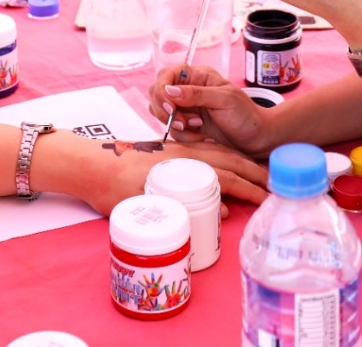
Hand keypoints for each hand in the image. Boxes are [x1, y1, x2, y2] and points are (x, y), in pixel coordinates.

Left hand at [74, 137, 267, 217]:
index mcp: (180, 165)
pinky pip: (202, 150)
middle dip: (251, 172)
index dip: (247, 187)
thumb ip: (184, 208)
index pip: (224, 175)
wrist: (89, 165)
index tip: (265, 198)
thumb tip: (222, 212)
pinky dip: (220, 155)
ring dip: (239, 162)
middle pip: (226, 160)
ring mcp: (175, 150)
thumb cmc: (113, 186)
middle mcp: (182, 153)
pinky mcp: (166, 150)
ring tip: (256, 173)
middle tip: (272, 185)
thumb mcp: (149, 202)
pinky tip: (225, 162)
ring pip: (216, 152)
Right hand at [149, 65, 274, 157]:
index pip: (166, 75)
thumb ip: (196, 94)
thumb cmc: (245, 115)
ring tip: (198, 127)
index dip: (162, 90)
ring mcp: (185, 108)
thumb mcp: (224, 100)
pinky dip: (184, 136)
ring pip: (160, 113)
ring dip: (175, 124)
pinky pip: (172, 130)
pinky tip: (202, 136)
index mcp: (197, 76)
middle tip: (185, 122)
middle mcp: (187, 90)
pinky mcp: (186, 126)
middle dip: (165, 110)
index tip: (171, 108)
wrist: (257, 139)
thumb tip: (169, 90)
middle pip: (157, 93)